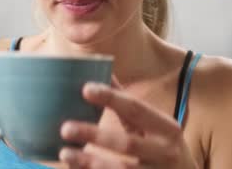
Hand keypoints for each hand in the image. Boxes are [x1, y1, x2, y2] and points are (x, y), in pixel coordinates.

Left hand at [59, 78, 197, 168]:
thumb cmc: (164, 145)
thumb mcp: (155, 124)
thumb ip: (128, 104)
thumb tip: (105, 72)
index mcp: (167, 128)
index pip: (136, 109)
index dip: (111, 98)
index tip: (85, 89)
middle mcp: (165, 152)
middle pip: (127, 143)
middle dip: (95, 135)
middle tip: (65, 128)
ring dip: (90, 162)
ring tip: (65, 153)